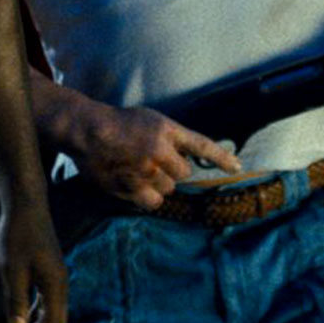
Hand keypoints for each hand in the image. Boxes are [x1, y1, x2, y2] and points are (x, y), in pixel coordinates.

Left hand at [0, 193, 68, 322]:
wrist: (25, 204)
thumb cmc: (16, 234)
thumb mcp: (11, 268)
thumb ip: (14, 299)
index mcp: (54, 286)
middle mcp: (59, 285)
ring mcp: (54, 279)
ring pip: (47, 315)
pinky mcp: (47, 272)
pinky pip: (42, 303)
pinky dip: (31, 317)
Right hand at [73, 100, 241, 210]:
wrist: (85, 130)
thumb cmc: (116, 123)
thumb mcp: (148, 120)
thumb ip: (169, 137)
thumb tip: (188, 158)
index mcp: (166, 130)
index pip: (201, 146)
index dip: (221, 158)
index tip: (238, 167)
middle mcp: (159, 151)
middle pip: (183, 174)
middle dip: (172, 170)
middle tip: (153, 162)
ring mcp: (145, 171)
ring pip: (168, 189)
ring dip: (158, 183)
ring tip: (137, 170)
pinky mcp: (131, 187)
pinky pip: (153, 202)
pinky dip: (147, 196)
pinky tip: (134, 185)